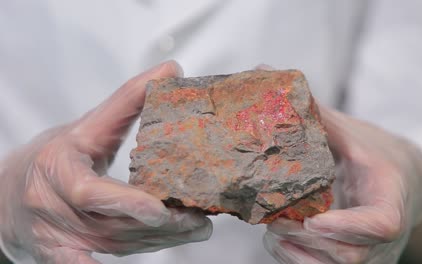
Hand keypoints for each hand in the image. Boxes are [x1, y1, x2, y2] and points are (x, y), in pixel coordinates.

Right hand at [0, 61, 211, 263]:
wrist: (6, 196)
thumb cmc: (52, 158)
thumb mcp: (86, 126)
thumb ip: (129, 100)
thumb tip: (172, 70)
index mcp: (58, 170)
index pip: (90, 192)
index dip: (125, 202)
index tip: (160, 209)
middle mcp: (53, 207)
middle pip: (111, 225)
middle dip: (159, 226)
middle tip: (199, 220)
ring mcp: (55, 237)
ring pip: (114, 245)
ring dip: (157, 241)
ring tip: (196, 229)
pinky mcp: (59, 255)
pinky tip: (153, 253)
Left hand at [264, 105, 421, 262]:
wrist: (399, 180)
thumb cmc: (374, 155)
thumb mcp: (351, 133)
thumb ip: (316, 115)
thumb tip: (271, 80)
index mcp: (388, 196)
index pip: (381, 224)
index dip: (347, 227)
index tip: (313, 220)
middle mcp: (383, 233)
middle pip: (350, 253)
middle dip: (307, 240)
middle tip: (275, 220)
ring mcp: (371, 251)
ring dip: (297, 252)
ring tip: (272, 230)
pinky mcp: (355, 257)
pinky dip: (296, 259)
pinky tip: (277, 240)